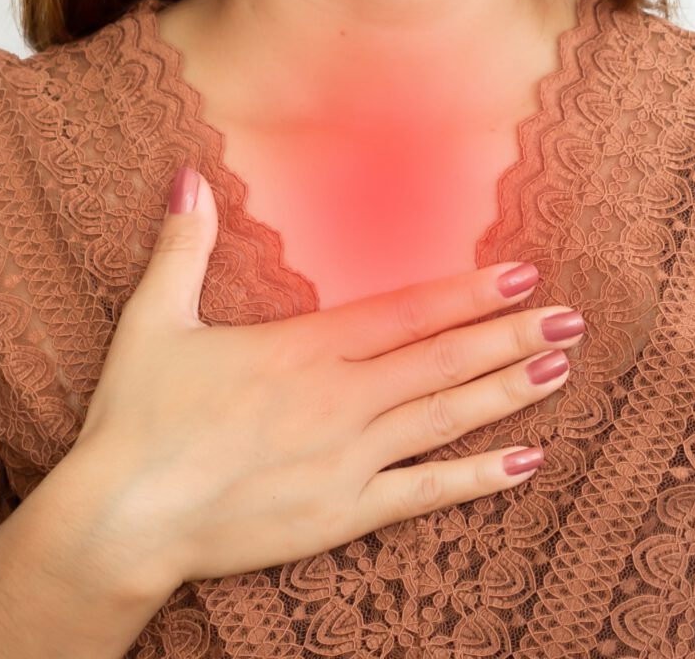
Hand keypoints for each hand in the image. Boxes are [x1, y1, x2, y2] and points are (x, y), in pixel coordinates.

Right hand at [61, 165, 583, 596]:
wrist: (122, 520)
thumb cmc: (133, 423)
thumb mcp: (153, 322)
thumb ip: (183, 247)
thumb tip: (189, 175)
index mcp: (302, 348)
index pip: (406, 311)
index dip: (469, 292)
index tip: (522, 272)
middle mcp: (339, 398)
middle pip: (443, 359)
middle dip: (512, 335)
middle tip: (572, 318)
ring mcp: (348, 458)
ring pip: (446, 418)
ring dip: (509, 391)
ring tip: (560, 368)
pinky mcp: (344, 514)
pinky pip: (425, 493)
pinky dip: (479, 477)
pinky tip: (526, 461)